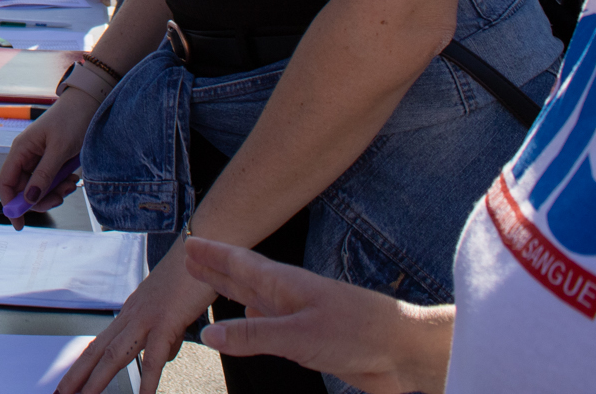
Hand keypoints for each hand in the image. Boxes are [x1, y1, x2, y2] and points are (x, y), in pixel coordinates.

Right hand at [0, 92, 93, 221]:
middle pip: (23, 190)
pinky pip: (50, 182)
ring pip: (39, 189)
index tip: (20, 224)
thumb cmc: (72, 119)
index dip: (10, 205)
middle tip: (60, 198)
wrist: (89, 104)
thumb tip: (30, 199)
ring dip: (55, 193)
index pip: (5, 183)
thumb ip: (44, 175)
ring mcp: (39, 159)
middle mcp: (26, 156)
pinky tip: (73, 179)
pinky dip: (61, 186)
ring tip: (71, 184)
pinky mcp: (52, 162)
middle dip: (40, 199)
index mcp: (21, 150)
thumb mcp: (59, 150)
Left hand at [56, 243, 216, 393]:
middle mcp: (133, 313)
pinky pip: (153, 356)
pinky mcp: (166, 320)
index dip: (83, 362)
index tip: (71, 379)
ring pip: (114, 354)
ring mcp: (147, 317)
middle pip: (97, 349)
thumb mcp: (174, 310)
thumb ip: (166, 335)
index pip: (100, 342)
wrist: (205, 242)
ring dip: (96, 380)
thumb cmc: (192, 273)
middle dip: (77, 374)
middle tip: (61, 393)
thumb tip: (162, 357)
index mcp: (133, 311)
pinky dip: (147, 380)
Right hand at [184, 238, 454, 393]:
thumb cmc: (360, 333)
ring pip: (257, 301)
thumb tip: (209, 333)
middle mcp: (290, 298)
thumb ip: (253, 335)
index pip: (240, 265)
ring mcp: (302, 318)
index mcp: (285, 286)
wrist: (406, 352)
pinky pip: (272, 326)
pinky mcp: (314, 341)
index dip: (214, 255)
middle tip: (191, 259)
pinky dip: (253, 322)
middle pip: (244, 279)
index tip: (189, 244)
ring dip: (232, 293)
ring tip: (213, 286)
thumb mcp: (298, 335)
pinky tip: (250, 319)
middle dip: (217, 269)